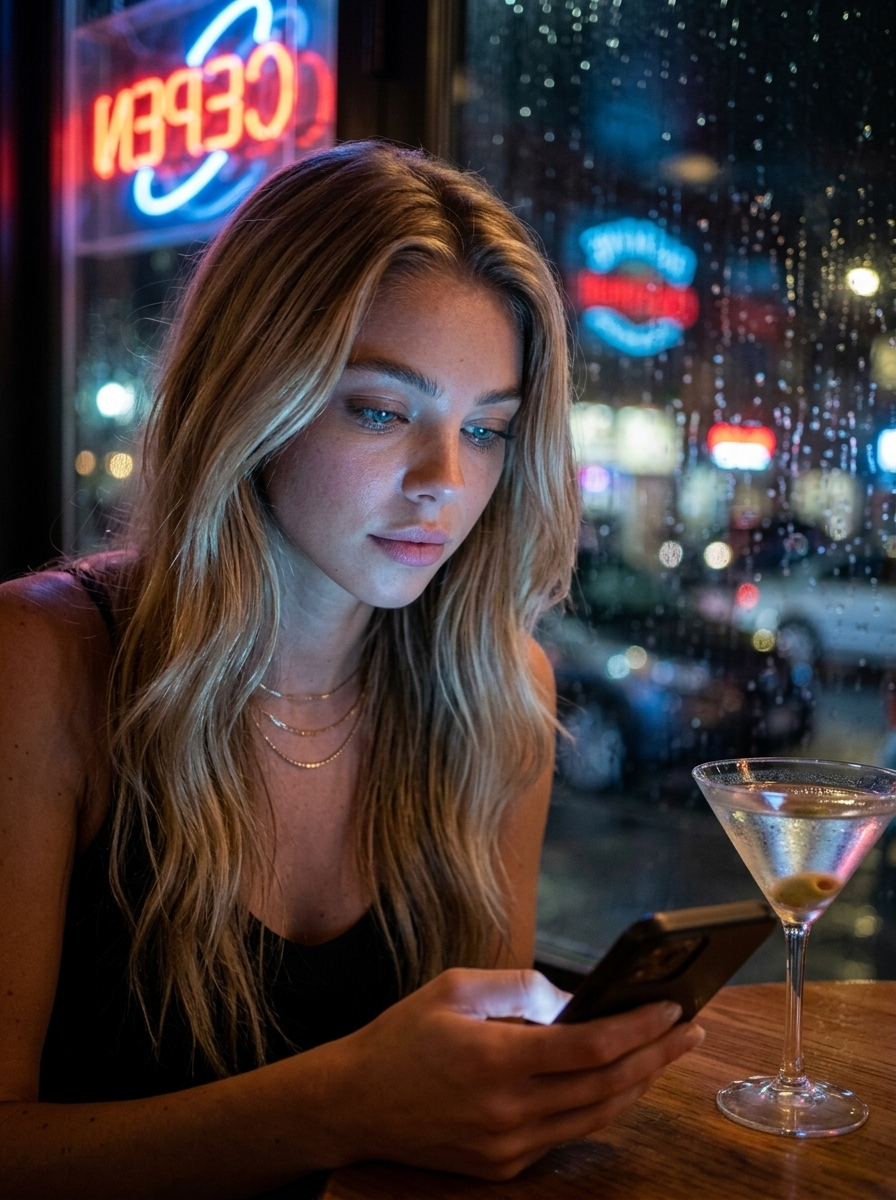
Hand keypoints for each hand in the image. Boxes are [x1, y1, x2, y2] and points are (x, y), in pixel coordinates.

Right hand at [322, 968, 703, 1179]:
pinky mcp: (503, 1167)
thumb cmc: (401, 1037)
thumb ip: (518, 987)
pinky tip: (618, 1082)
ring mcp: (507, 1147)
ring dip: (638, 1084)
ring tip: (666, 1053)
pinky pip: (566, 1135)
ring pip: (595, 1117)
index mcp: (495, 1060)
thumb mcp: (453, 989)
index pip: (590, 1047)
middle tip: (692, 1029)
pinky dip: (600, 1106)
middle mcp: (508, 1112)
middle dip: (657, 1055)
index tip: (673, 1006)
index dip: (639, 1027)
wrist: (353, 1104)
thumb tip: (572, 999)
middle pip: (607, 1086)